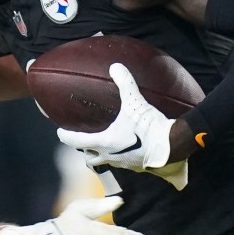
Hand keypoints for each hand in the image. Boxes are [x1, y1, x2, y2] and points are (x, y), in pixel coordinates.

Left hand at [56, 63, 187, 189]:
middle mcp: (110, 156)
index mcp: (105, 142)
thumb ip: (125, 84)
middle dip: (84, 149)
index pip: (77, 141)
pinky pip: (121, 163)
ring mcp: (123, 164)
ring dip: (100, 155)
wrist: (173, 146)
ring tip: (102, 145)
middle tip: (82, 140)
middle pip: (89, 157)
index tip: (60, 132)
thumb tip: (115, 66)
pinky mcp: (137, 167)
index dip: (66, 136)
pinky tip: (124, 148)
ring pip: (104, 163)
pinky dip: (117, 157)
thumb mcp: (135, 103)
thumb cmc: (150, 127)